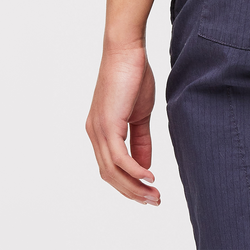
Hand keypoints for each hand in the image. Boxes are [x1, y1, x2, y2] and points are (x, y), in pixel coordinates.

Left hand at [86, 41, 159, 204]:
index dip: (129, 184)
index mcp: (101, 131)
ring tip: (154, 195)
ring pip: (113, 171)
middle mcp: (95, 134)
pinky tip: (149, 176)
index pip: (111, 168)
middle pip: (110, 176)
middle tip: (154, 201)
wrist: (126, 49)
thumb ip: (141, 140)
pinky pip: (119, 157)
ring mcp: (99, 130)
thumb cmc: (133, 74)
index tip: (149, 193)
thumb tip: (145, 166)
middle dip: (132, 192)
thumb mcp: (141, 113)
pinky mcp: (107, 124)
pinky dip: (134, 170)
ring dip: (134, 187)